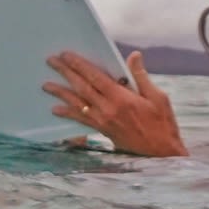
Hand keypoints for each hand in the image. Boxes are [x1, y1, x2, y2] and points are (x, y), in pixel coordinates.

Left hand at [44, 49, 187, 156]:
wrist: (161, 153)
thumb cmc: (163, 123)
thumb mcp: (158, 97)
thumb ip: (141, 76)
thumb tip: (134, 55)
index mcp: (122, 98)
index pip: (95, 77)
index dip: (79, 65)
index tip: (66, 55)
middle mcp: (108, 109)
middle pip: (81, 87)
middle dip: (65, 73)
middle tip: (51, 61)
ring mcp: (103, 121)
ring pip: (77, 103)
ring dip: (60, 93)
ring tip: (45, 85)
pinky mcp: (102, 130)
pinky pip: (81, 120)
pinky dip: (68, 114)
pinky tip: (56, 109)